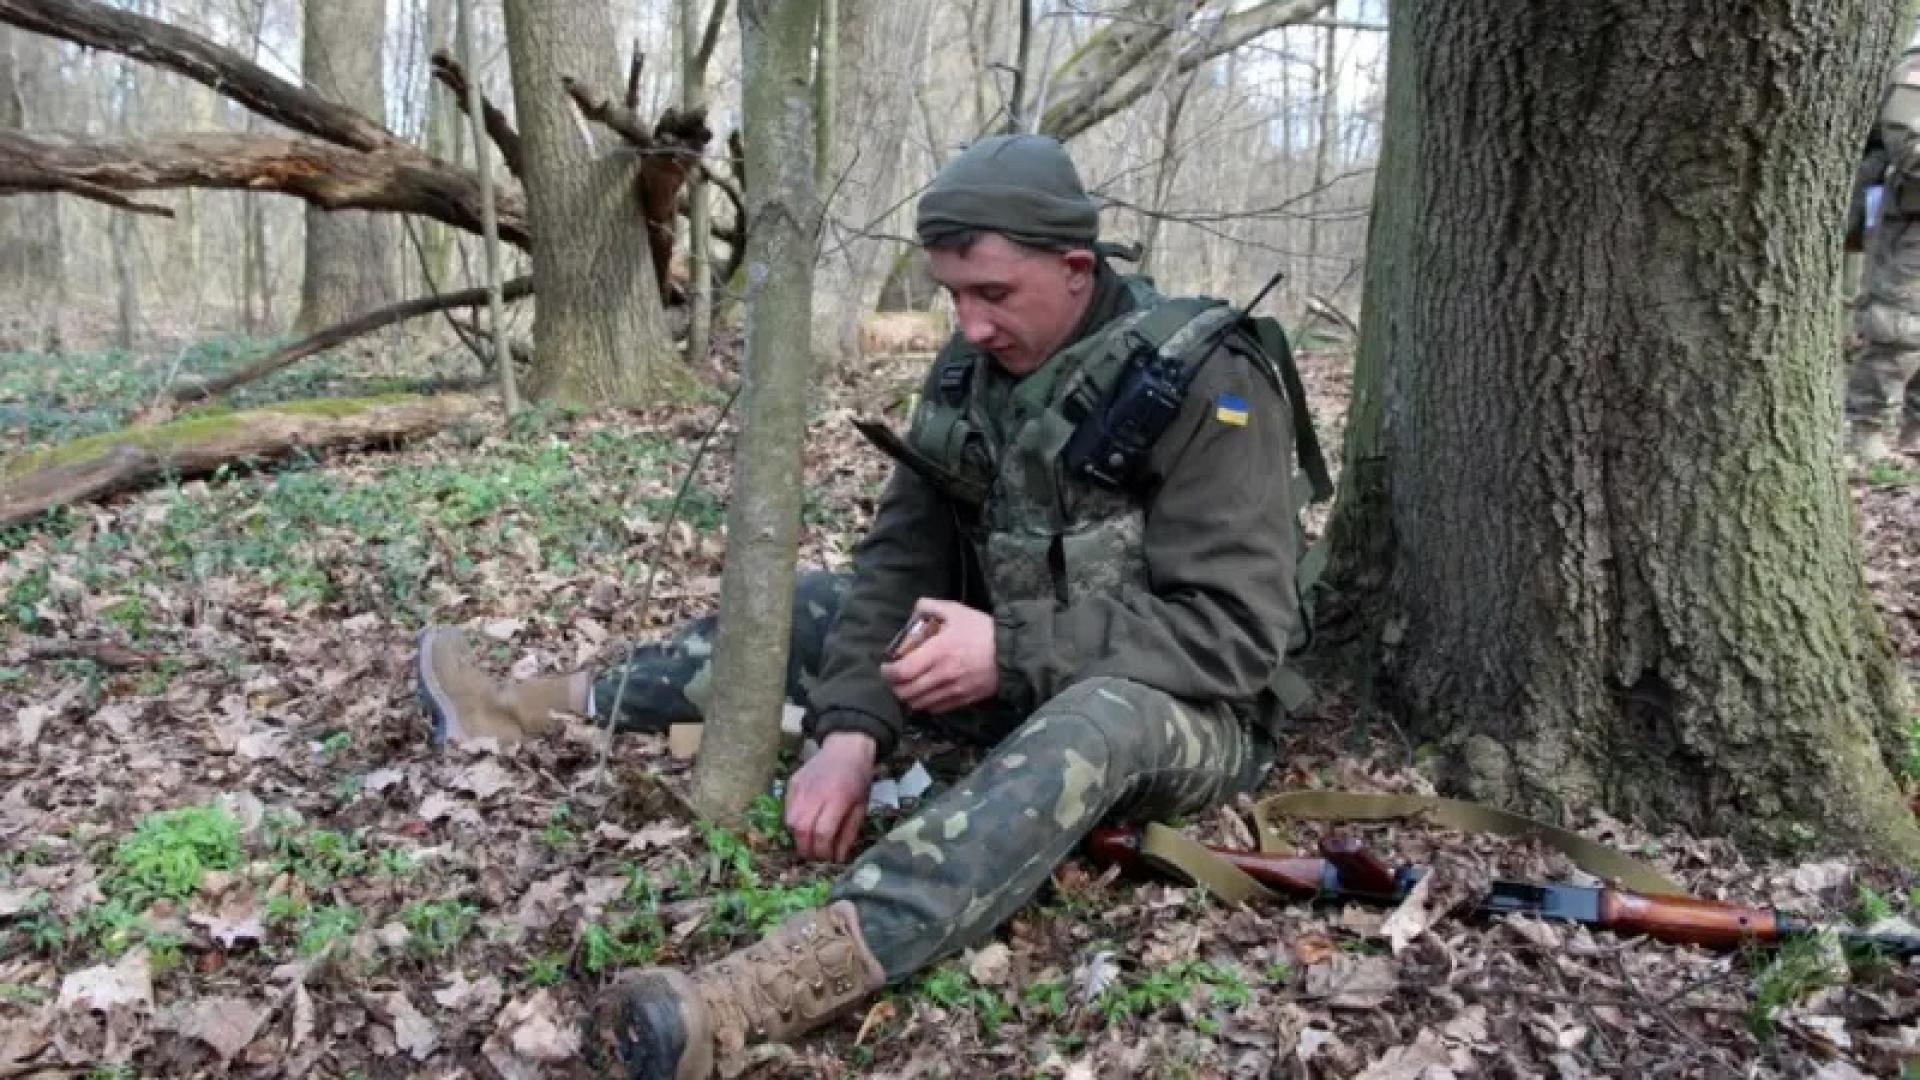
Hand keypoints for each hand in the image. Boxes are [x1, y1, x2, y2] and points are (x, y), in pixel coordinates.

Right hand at [785, 732, 875, 862]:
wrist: (846, 748)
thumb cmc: (858, 778)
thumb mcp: (861, 806)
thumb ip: (849, 832)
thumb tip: (838, 857)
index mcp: (838, 798)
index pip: (822, 832)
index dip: (823, 850)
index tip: (828, 859)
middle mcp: (816, 793)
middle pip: (802, 830)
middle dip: (807, 850)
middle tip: (815, 857)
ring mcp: (801, 787)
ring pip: (790, 821)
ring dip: (798, 838)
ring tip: (809, 843)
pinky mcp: (792, 783)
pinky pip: (786, 809)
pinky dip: (793, 822)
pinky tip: (804, 825)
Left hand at [880, 598, 997, 713]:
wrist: (1011, 653)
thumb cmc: (982, 630)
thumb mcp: (956, 611)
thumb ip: (930, 606)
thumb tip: (913, 611)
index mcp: (939, 652)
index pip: (902, 671)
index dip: (888, 672)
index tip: (886, 667)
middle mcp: (943, 675)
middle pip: (906, 692)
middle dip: (895, 686)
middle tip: (895, 677)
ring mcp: (953, 691)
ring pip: (918, 704)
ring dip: (908, 696)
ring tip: (908, 686)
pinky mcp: (962, 700)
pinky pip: (935, 709)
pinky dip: (925, 703)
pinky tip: (925, 692)